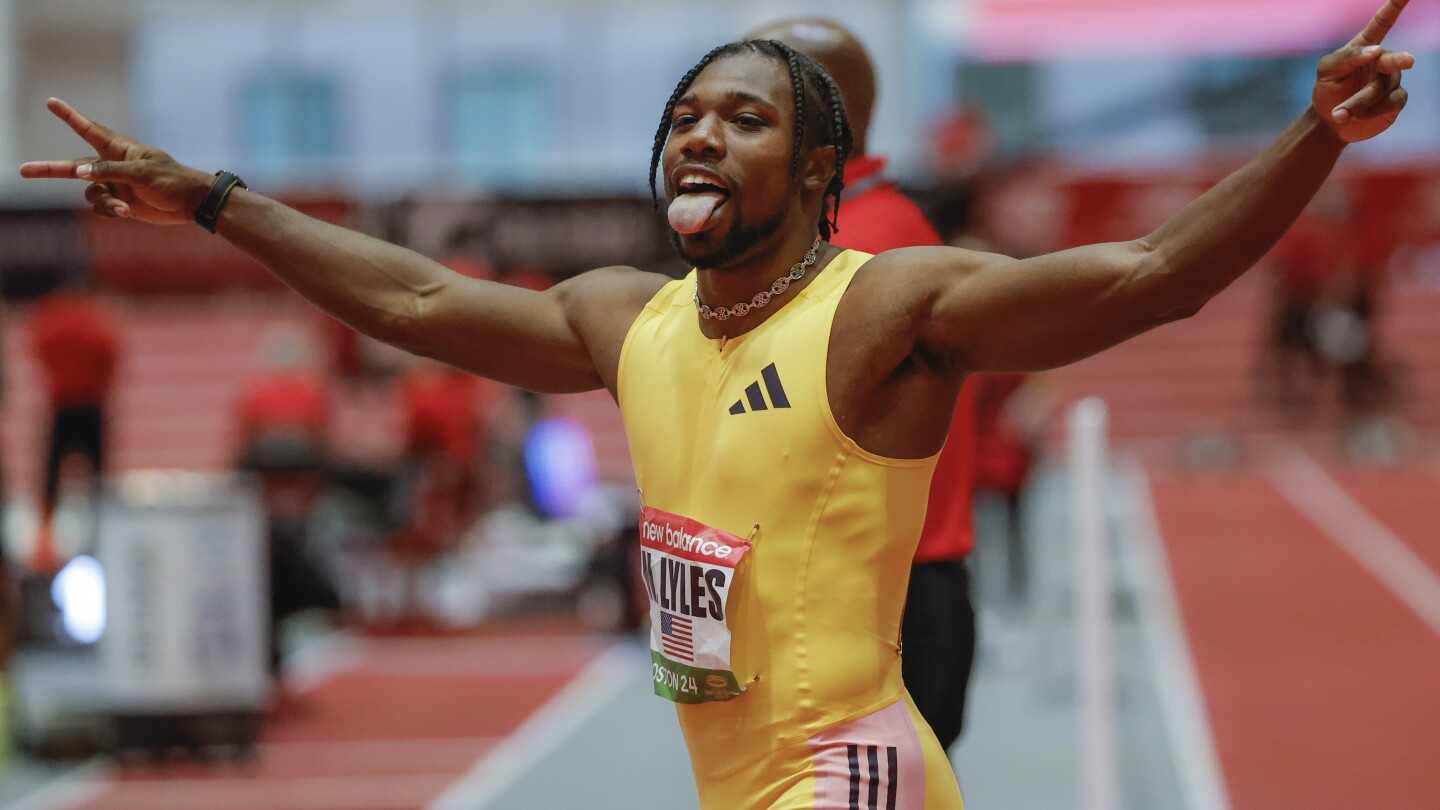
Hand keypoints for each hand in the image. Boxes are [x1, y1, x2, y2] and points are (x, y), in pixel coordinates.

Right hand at [18, 98, 214, 224]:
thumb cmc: (173, 180)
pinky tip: (126, 212)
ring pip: (90, 192)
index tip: (51, 102)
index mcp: (120, 149)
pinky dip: (110, 210)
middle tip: (24, 170)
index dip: (70, 117)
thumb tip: (80, 171)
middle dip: (50, 170)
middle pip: (74, 166)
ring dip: (104, 200)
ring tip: (125, 206)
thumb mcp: (143, 172)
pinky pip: (102, 207)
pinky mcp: (120, 202)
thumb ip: (110, 170)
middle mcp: (112, 165)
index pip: (90, 130)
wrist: (192, 204)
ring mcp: (115, 185)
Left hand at [1313, 0, 1414, 142]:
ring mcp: (1392, 81)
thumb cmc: (1328, 90)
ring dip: (1359, 102)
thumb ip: (1346, 57)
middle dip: (1398, 60)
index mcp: (1366, 47)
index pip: (1383, 22)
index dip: (1395, 6)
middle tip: (1408, 60)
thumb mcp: (1326, 71)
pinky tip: (1356, 117)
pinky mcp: (1395, 101)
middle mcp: (1383, 61)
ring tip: (1339, 113)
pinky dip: (1371, 110)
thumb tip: (1374, 50)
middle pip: (1393, 59)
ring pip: (1383, 88)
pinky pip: (1390, 102)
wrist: (1329, 121)